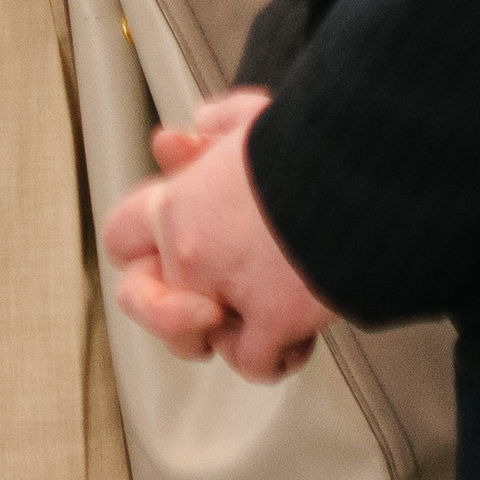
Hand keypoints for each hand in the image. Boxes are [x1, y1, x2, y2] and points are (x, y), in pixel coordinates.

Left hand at [101, 90, 335, 383]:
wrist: (359, 170)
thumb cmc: (310, 144)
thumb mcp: (250, 116)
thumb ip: (217, 124)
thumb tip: (200, 128)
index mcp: (176, 201)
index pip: (121, 235)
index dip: (142, 246)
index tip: (174, 246)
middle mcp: (189, 250)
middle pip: (138, 299)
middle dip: (163, 308)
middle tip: (202, 303)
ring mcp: (228, 290)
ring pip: (194, 341)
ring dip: (223, 333)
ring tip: (253, 312)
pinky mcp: (275, 319)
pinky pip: (254, 363)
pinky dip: (276, 357)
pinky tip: (295, 333)